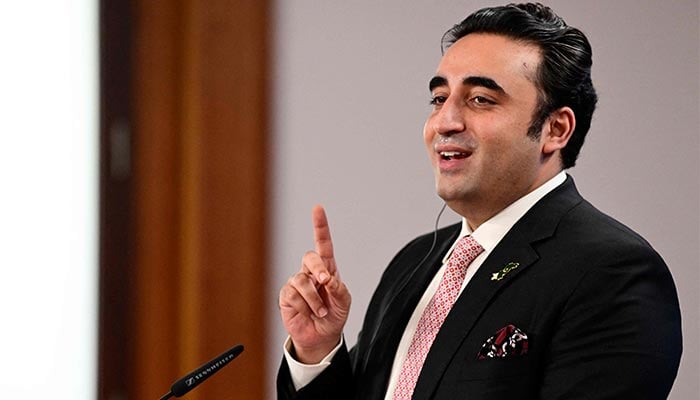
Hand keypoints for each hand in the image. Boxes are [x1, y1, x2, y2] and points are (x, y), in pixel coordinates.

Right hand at [279, 205, 351, 363]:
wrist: (321, 337)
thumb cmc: (333, 316)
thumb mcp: (344, 303)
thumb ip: (339, 289)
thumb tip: (329, 279)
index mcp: (327, 269)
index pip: (323, 244)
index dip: (320, 226)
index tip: (318, 209)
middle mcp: (310, 272)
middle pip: (310, 257)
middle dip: (319, 267)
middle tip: (326, 281)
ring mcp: (297, 283)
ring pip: (301, 278)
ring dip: (314, 297)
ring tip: (320, 310)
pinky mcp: (287, 295)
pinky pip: (292, 293)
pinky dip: (304, 304)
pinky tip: (308, 312)